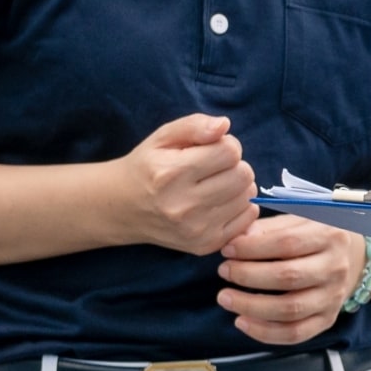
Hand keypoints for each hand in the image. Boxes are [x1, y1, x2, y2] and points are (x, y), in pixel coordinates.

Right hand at [112, 114, 258, 254]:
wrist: (122, 209)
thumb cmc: (146, 167)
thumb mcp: (162, 137)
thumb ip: (194, 125)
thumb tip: (224, 125)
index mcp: (172, 173)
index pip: (230, 152)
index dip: (226, 145)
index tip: (212, 149)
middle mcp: (184, 205)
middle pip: (243, 175)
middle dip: (234, 165)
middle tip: (215, 168)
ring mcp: (196, 229)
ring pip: (247, 196)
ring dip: (238, 185)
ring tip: (215, 184)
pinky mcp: (205, 244)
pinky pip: (248, 219)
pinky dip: (240, 206)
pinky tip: (220, 202)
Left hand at [218, 215, 366, 345]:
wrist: (354, 258)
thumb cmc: (316, 236)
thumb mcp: (298, 221)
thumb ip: (268, 229)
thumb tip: (235, 242)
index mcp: (329, 236)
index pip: (287, 243)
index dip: (253, 248)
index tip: (227, 250)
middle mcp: (335, 268)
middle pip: (288, 277)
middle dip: (248, 276)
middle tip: (223, 272)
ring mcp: (333, 297)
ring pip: (290, 310)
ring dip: (251, 307)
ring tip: (226, 298)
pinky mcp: (327, 320)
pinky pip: (295, 334)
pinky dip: (264, 332)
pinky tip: (242, 322)